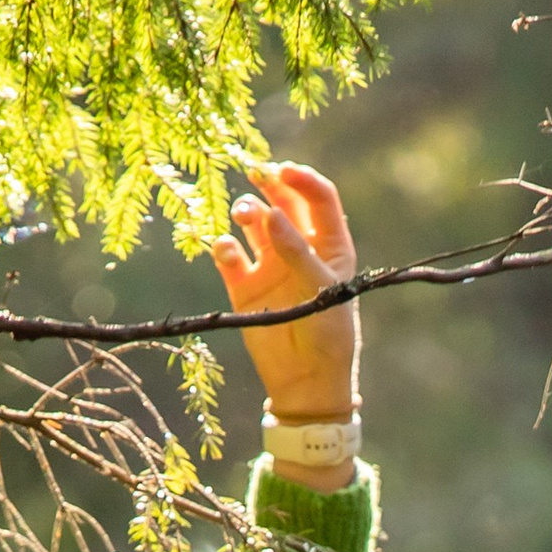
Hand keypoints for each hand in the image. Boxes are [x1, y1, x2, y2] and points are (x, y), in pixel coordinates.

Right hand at [210, 164, 358, 432]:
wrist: (305, 381)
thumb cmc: (328, 334)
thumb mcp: (321, 290)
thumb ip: (297, 252)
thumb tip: (271, 214)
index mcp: (329, 244)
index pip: (319, 198)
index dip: (302, 180)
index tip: (284, 170)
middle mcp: (298, 247)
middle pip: (282, 201)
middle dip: (268, 183)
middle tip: (254, 172)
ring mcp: (270, 264)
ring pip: (253, 222)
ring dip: (246, 211)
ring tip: (243, 214)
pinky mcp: (244, 285)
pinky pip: (228, 254)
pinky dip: (223, 245)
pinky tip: (226, 250)